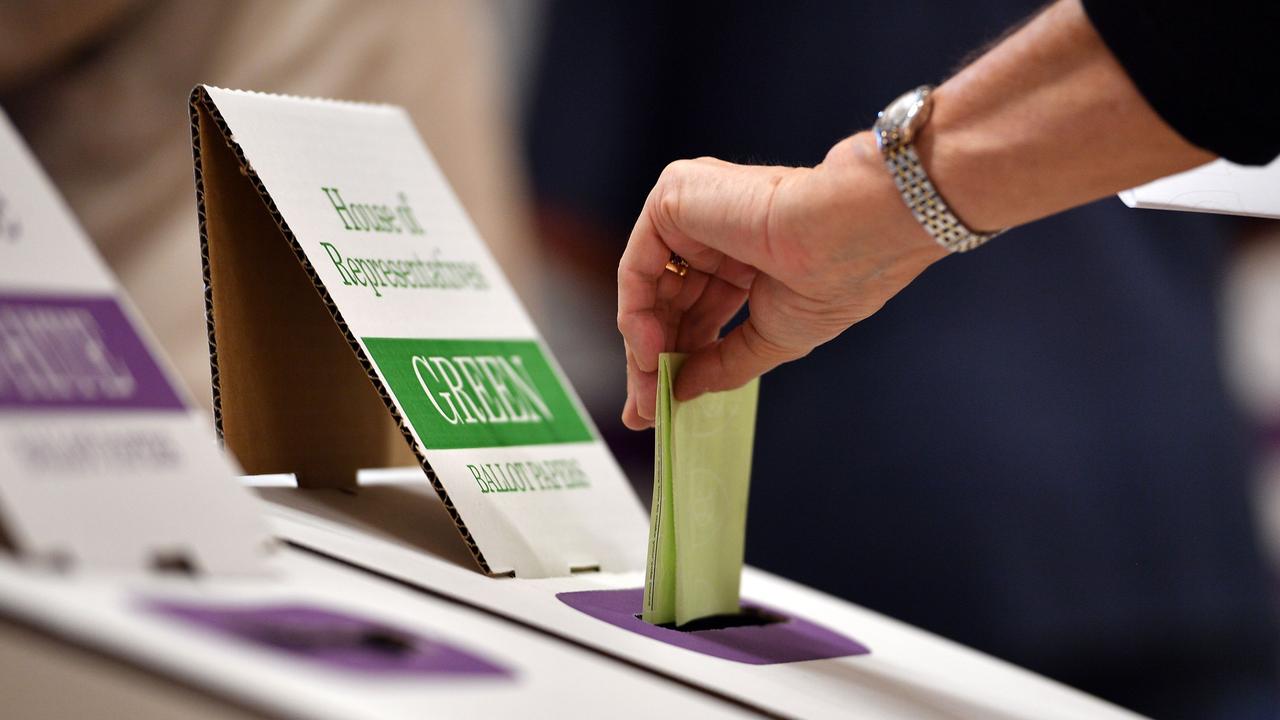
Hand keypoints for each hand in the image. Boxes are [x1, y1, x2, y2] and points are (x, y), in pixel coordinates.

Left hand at [617, 131, 948, 429]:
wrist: (847, 237)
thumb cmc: (833, 279)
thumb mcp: (771, 336)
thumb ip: (722, 363)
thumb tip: (681, 391)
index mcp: (747, 255)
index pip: (697, 311)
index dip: (679, 359)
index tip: (660, 408)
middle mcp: (715, 227)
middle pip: (668, 302)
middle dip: (653, 360)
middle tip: (644, 410)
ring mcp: (694, 209)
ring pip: (648, 287)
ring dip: (643, 346)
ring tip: (649, 392)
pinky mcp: (674, 197)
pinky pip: (638, 264)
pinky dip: (635, 312)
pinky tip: (650, 352)